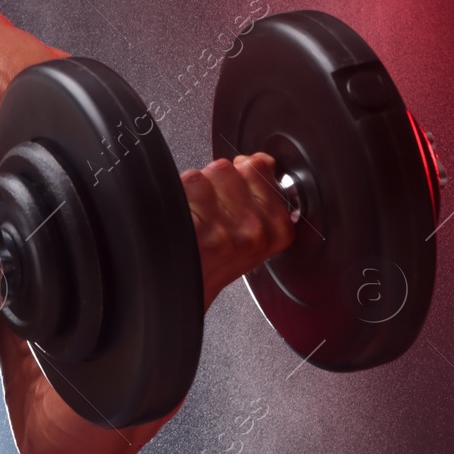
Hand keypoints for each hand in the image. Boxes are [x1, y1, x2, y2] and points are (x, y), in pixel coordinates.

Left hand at [181, 153, 295, 310]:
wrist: (184, 293)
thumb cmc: (214, 263)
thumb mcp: (254, 234)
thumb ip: (261, 194)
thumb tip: (257, 160)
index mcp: (277, 228)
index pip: (259, 167)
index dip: (239, 174)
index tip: (231, 194)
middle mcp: (256, 230)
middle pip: (228, 168)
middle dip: (214, 184)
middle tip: (208, 213)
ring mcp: (226, 230)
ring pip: (203, 176)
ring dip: (192, 193)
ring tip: (194, 219)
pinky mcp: (198, 230)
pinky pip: (185, 187)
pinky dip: (175, 199)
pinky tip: (182, 222)